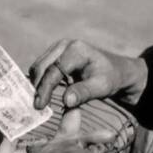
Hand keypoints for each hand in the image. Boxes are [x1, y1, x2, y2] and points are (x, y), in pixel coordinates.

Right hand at [31, 39, 148, 110]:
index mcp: (77, 50)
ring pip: (39, 67)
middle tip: (36, 107)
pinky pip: (42, 67)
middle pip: (42, 67)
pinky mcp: (55, 54)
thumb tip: (66, 101)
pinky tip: (42, 94)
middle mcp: (64, 45)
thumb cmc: (111, 78)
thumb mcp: (102, 87)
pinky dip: (40, 81)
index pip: (54, 70)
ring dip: (37, 84)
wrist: (116, 70)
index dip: (45, 89)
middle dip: (37, 87)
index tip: (40, 106)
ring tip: (39, 102)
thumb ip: (84, 92)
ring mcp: (58, 47)